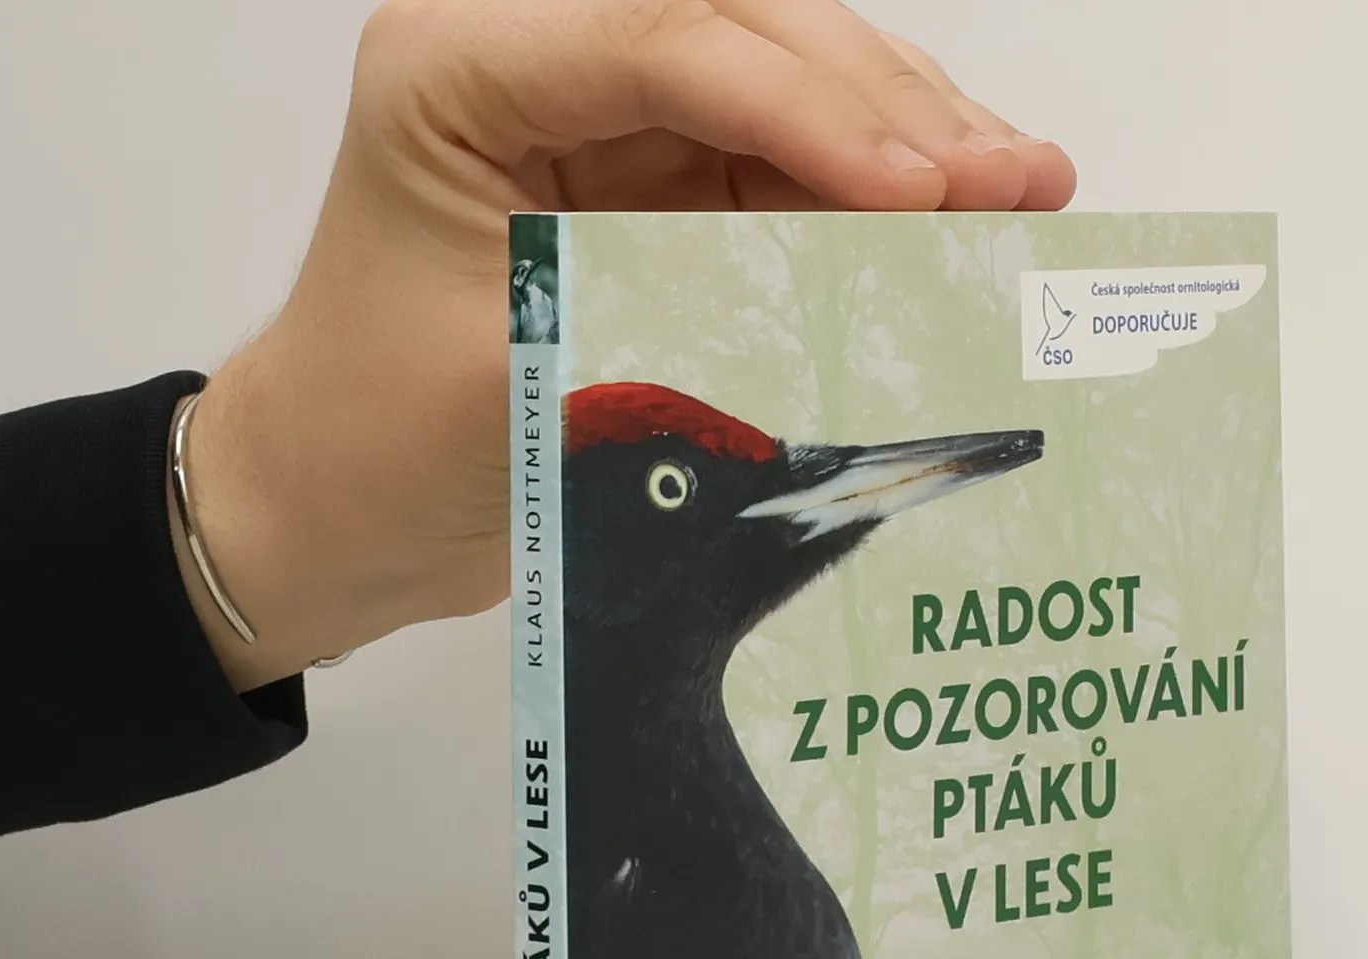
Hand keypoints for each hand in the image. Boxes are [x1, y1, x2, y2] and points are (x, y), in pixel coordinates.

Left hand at [178, 0, 1076, 690]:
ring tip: (1025, 184)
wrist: (342, 503)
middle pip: (746, 35)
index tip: (913, 193)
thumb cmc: (383, 442)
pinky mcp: (654, 185)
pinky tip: (965, 207)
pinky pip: (785, 163)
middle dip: (887, 109)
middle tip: (1010, 178)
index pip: (664, 43)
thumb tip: (856, 281)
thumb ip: (670, 308)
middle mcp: (537, 61)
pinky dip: (876, 190)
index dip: (807, 109)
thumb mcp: (520, 375)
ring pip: (787, 84)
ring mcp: (605, 118)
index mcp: (461, 69)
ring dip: (909, 134)